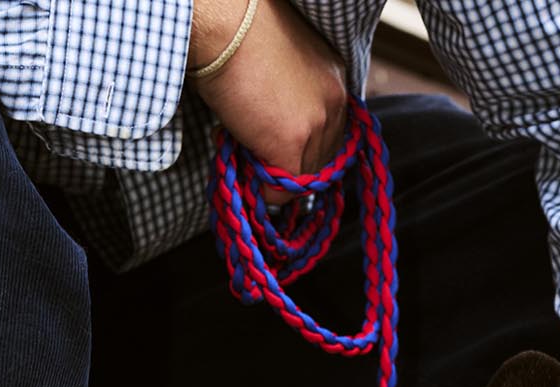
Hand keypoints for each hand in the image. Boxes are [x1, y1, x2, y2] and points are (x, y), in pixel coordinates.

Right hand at [189, 0, 346, 179]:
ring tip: (239, 144)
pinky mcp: (293, 143)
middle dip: (286, 163)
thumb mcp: (281, 66)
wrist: (224, 23)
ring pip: (300, 179)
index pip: (327, 135)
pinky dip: (260, 188)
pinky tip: (238, 156)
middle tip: (251, 146)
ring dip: (269, 173)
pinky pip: (281, 190)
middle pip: (319, 162)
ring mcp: (317, 124)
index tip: (270, 142)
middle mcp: (335, 102)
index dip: (299, 147)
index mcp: (334, 80)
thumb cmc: (239, 34)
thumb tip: (270, 131)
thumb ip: (290, 99)